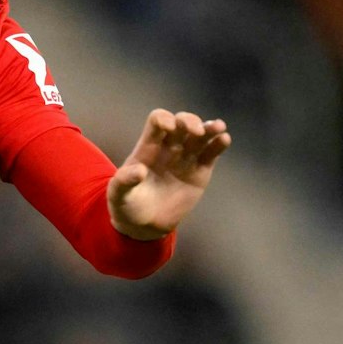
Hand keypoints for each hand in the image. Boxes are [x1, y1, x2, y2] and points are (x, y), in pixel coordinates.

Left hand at [107, 109, 231, 240]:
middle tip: (196, 131)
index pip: (158, 120)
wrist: (144, 224)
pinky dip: (218, 144)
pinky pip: (211, 153)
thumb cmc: (127, 205)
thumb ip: (124, 181)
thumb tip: (139, 171)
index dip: (164, 119)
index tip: (169, 127)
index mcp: (149, 146)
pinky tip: (224, 140)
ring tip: (218, 127)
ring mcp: (186, 157)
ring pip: (201, 135)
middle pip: (182, 122)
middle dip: (190, 121)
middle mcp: (170, 146)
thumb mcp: (118, 194)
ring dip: (210, 128)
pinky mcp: (200, 171)